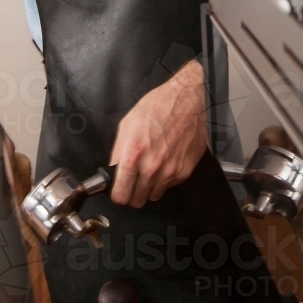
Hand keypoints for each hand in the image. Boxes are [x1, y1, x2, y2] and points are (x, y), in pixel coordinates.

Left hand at [109, 58, 207, 207]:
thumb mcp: (128, 123)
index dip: (116, 194)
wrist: (189, 101)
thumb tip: (114, 170)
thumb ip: (118, 151)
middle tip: (132, 180)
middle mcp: (151, 166)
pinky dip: (164, 179)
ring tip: (149, 169)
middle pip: (136, 201)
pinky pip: (168, 186)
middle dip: (131, 193)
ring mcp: (169, 171)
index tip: (117, 189)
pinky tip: (164, 162)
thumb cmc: (159, 106)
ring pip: (152, 196)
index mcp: (133, 153)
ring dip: (148, 187)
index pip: (120, 193)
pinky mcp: (184, 172)